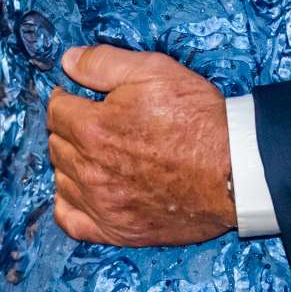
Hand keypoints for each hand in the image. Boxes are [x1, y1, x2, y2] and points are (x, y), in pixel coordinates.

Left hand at [46, 46, 234, 246]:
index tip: (77, 97)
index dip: (66, 98)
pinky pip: (71, 221)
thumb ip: (103, 63)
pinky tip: (80, 191)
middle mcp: (90, 170)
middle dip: (68, 129)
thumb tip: (68, 61)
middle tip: (90, 121)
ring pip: (61, 180)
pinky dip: (68, 204)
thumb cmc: (197, 118)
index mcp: (93, 129)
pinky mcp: (118, 230)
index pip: (57, 111)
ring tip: (91, 152)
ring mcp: (103, 204)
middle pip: (57, 146)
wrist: (234, 170)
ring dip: (69, 163)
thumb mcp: (153, 71)